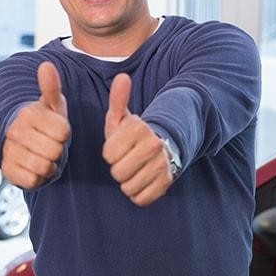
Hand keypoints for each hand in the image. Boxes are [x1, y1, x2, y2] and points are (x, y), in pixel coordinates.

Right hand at [1, 61, 70, 188]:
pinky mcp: (7, 172)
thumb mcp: (53, 106)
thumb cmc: (45, 125)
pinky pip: (32, 181)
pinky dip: (38, 178)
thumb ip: (51, 87)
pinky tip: (34, 169)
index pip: (63, 131)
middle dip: (58, 151)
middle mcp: (15, 131)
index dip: (65, 135)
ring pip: (43, 167)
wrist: (25, 147)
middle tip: (50, 146)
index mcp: (28, 113)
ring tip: (43, 157)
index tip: (56, 132)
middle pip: (55, 150)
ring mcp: (9, 151)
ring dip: (49, 166)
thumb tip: (46, 65)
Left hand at [102, 73, 174, 205]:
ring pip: (128, 187)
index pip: (108, 154)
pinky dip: (138, 193)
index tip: (119, 148)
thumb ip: (118, 100)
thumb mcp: (122, 118)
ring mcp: (162, 165)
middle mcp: (153, 145)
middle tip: (127, 160)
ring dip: (127, 182)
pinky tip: (143, 180)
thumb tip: (122, 77)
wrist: (165, 148)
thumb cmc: (133, 135)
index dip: (110, 153)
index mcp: (139, 128)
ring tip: (135, 170)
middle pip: (117, 173)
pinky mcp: (167, 182)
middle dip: (118, 169)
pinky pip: (141, 198)